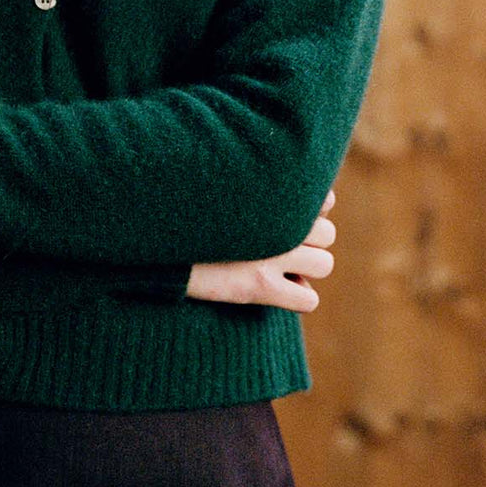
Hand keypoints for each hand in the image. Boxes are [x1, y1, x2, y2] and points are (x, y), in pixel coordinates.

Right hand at [184, 188, 336, 310]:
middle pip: (328, 233)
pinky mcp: (260, 286)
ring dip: (306, 268)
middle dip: (309, 241)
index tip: (289, 218)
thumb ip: (267, 188)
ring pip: (324, 264)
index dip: (311, 211)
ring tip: (277, 267)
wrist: (157, 239)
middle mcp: (277, 220)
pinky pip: (309, 299)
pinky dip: (297, 297)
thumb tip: (316, 197)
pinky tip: (274, 289)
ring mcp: (271, 254)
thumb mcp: (228, 186)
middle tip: (278, 246)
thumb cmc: (190, 211)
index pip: (325, 199)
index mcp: (270, 189)